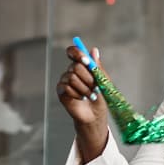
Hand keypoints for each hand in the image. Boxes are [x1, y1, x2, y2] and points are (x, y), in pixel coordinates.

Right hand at [56, 45, 108, 161]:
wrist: (96, 115)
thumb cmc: (100, 97)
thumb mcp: (103, 80)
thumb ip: (97, 66)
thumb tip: (94, 50)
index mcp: (82, 65)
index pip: (73, 52)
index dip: (77, 53)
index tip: (85, 60)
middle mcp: (71, 71)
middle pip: (76, 67)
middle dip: (88, 78)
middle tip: (95, 87)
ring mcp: (65, 81)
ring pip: (72, 77)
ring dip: (84, 88)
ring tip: (90, 95)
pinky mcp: (61, 91)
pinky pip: (66, 87)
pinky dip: (77, 94)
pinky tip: (81, 99)